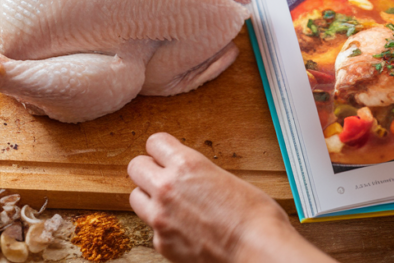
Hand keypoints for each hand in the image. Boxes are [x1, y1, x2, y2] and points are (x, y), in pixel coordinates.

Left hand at [127, 133, 298, 262]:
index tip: (166, 156)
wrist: (258, 250)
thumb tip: (190, 177)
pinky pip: (151, 228)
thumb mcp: (226, 178)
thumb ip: (198, 174)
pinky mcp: (162, 243)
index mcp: (187, 165)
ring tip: (170, 204)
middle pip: (135, 166)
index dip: (161, 149)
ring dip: (149, 197)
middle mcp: (167, 188)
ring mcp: (161, 217)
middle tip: (162, 177)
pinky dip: (163, 227)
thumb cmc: (255, 216)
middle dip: (148, 170)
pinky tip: (183, 229)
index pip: (154, 143)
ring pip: (135, 196)